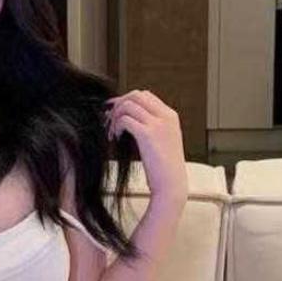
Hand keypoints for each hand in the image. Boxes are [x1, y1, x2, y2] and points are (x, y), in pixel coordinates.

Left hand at [103, 89, 184, 203]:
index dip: (127, 100)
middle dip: (119, 104)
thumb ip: (150, 126)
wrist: (171, 185)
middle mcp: (166, 116)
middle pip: (136, 95)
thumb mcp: (162, 141)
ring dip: (116, 116)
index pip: (145, 95)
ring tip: (112, 132)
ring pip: (128, 104)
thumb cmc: (164, 168)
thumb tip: (127, 117)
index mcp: (171, 116)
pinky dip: (116, 126)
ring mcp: (158, 124)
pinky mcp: (148, 134)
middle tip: (109, 120)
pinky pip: (125, 119)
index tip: (115, 112)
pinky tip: (115, 138)